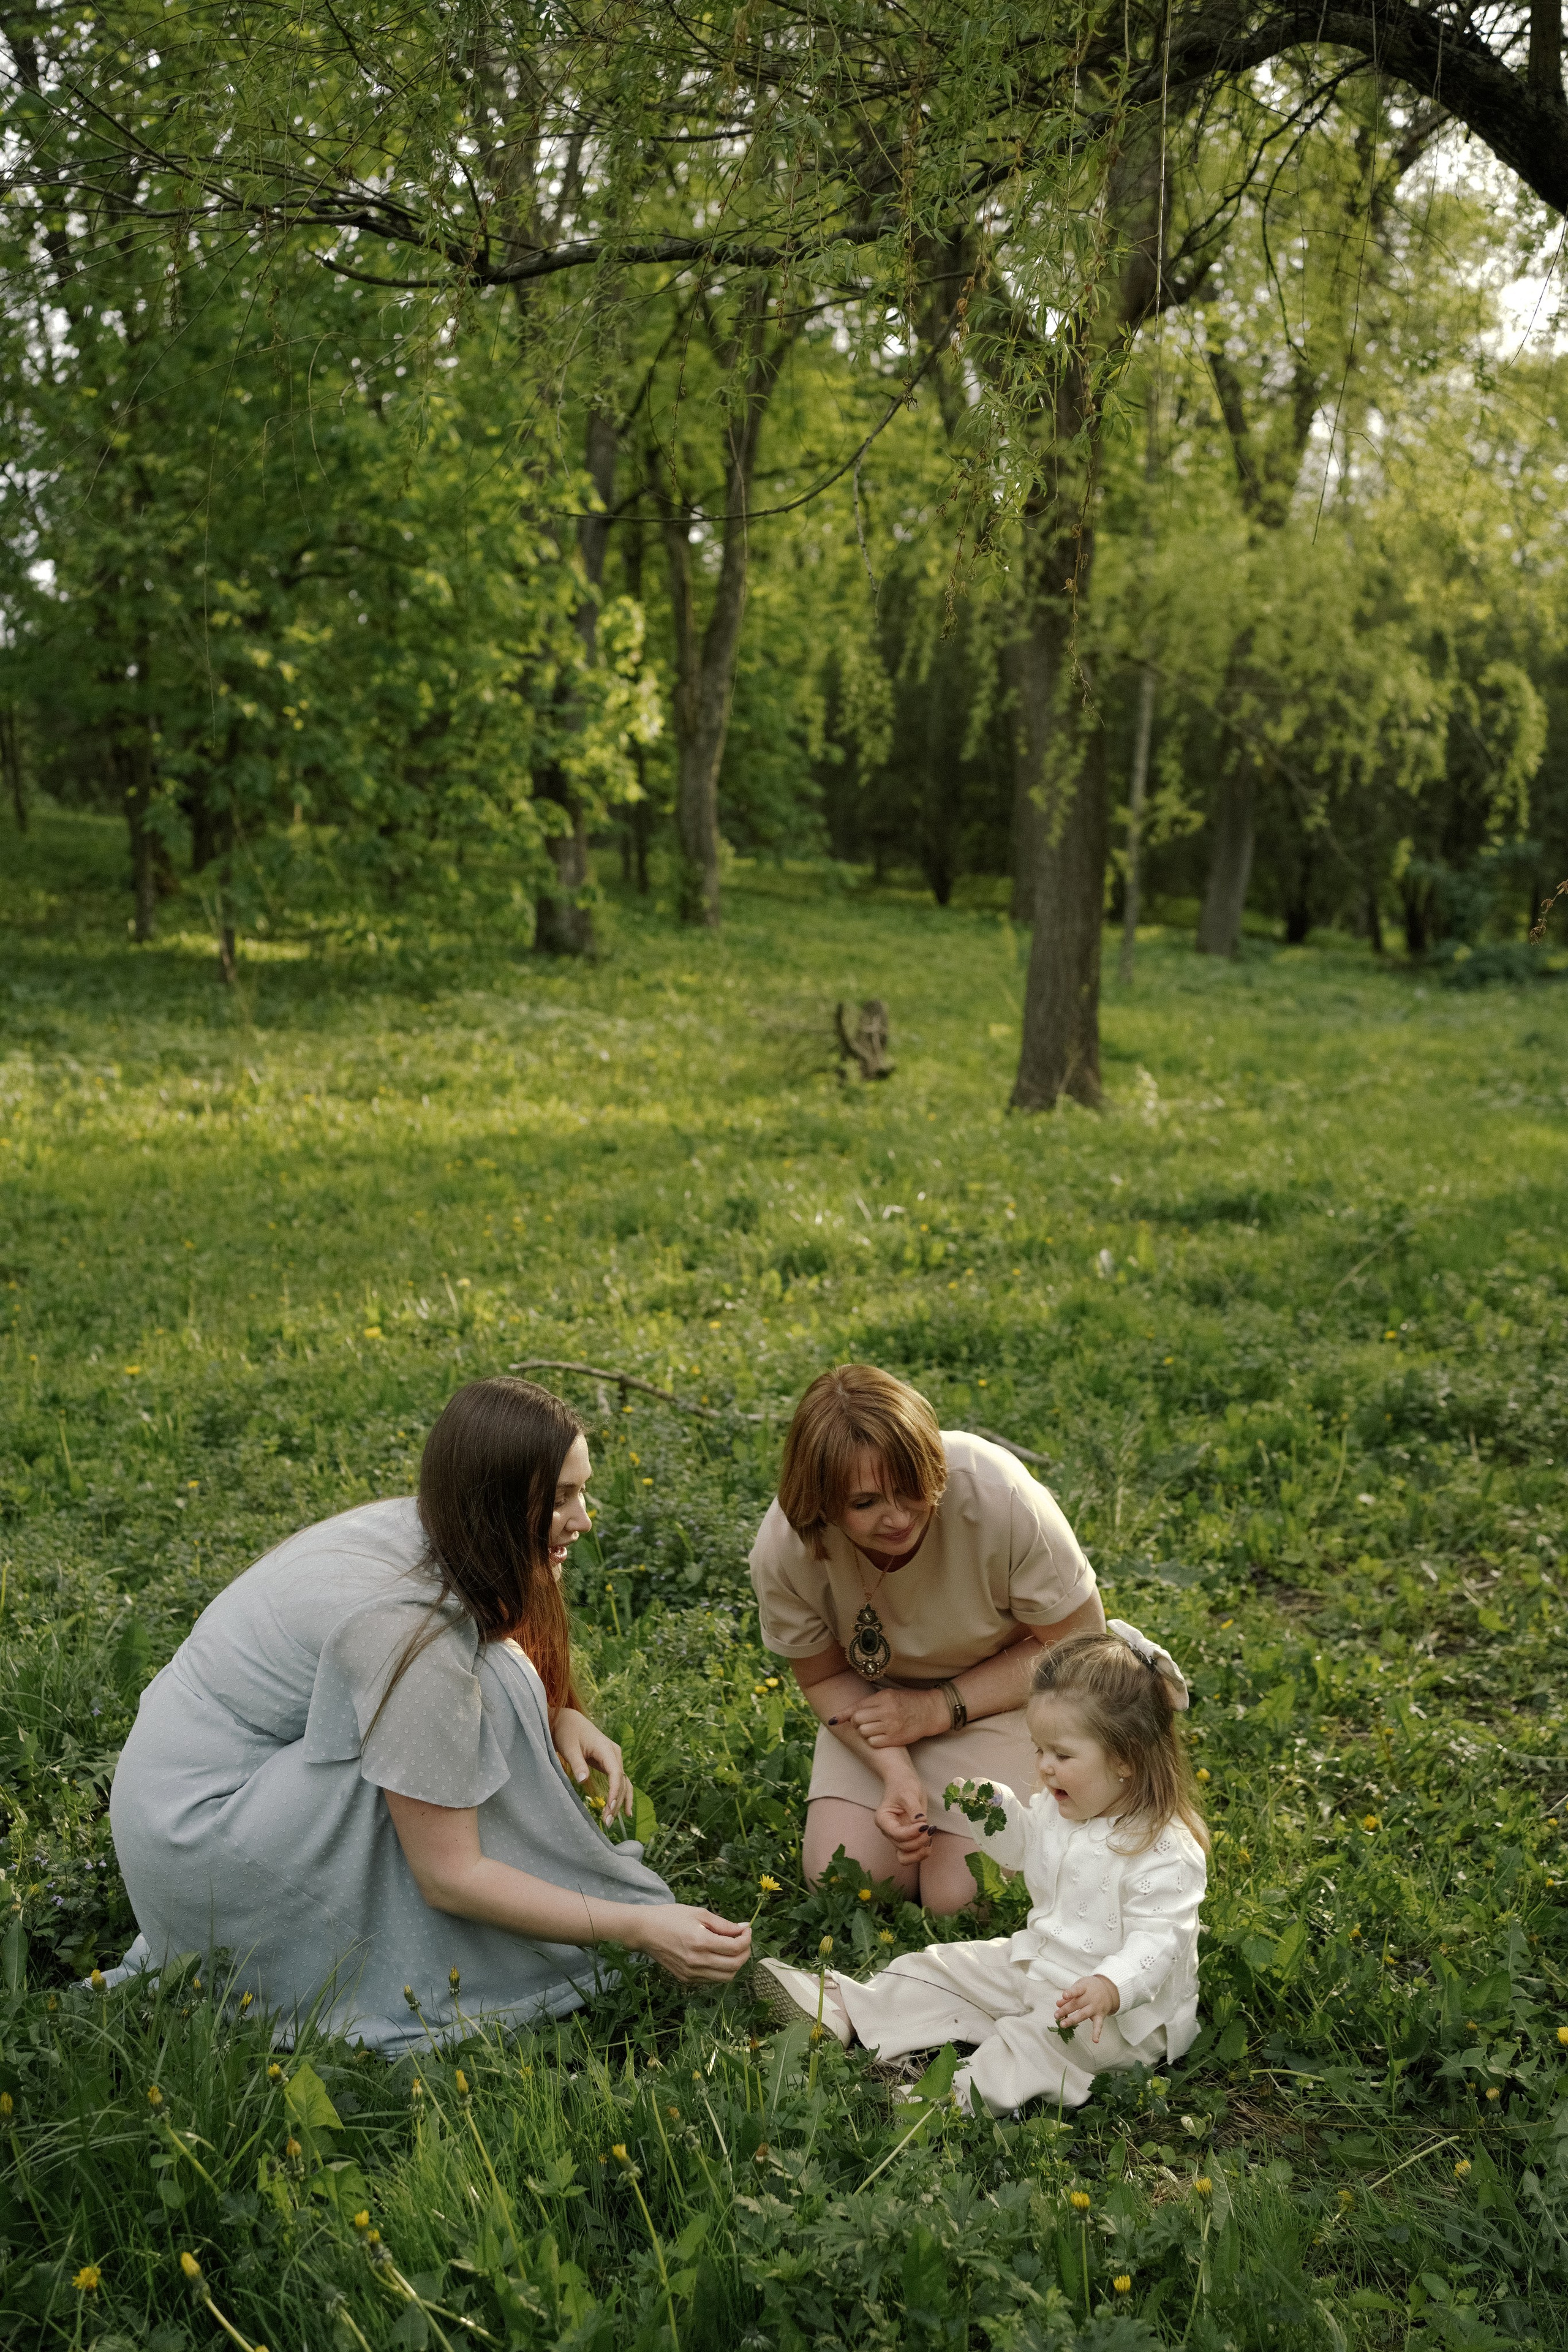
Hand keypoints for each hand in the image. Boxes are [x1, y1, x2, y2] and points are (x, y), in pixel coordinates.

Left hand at [553, 1708, 632, 1821]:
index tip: (610, 1808)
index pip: (616, 1773)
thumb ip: (577, 1764)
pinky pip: (619, 1781)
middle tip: (606, 1822)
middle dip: (616, 1802)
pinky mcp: (610, 1763)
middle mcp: (614, 1753)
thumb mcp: (569, 1748)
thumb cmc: (568, 1732)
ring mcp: (613, 1758)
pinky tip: (625, 1811)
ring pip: (623, 1783)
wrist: (569, 1721)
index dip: (615, 1792)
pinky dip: (621, 1795)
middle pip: (622, 1781)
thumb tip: (584, 1780)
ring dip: (620, 1802)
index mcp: (606, 1748)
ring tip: (612, 1821)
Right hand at [627, 1904, 752, 1984]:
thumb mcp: (699, 1913)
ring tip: (732, 1949)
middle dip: (745, 1952)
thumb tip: (743, 1928)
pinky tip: (717, 1956)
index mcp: (701, 1942)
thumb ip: (723, 1924)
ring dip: (735, 1964)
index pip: (735, 1948)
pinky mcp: (686, 1980)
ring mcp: (691, 1974)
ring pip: (726, 1977)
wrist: (645, 1931)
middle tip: (743, 1940)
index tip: (747, 1930)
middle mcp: (697, 1962)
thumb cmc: (670, 1917)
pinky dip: (721, 1970)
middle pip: (734, 1966)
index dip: (746, 1939)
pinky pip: (712, 1980)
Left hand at [830, 1686, 946, 1748]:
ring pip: (864, 1733)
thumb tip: (849, 1713)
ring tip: (876, 1728)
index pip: (857, 1707)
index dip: (843, 1715)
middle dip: (857, 1723)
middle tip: (866, 1722)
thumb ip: (870, 1702)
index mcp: (883, 1697)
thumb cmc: (908, 1702)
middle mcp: (885, 1711)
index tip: (833, 1720)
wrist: (930, 1711)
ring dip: (865, 1732)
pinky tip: (882, 1736)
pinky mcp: (895, 1739)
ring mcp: (890, 1726)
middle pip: (857, 1721)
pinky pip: (873, 1743)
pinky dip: (874, 1741)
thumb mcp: (889, 1695)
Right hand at [873, 1772, 932, 1864]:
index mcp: (883, 1819)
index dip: (911, 1834)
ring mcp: (897, 1836)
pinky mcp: (907, 1839)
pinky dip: (922, 1852)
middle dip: (918, 1841)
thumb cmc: (903, 1784)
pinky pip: (912, 1853)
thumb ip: (914, 1809)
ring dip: (919, 1852)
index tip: (925, 1825)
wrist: (904, 1782)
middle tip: (931, 1828)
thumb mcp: (908, 1792)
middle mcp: (888, 1831)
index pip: (896, 1834)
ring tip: (930, 1838)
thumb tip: (921, 1823)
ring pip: (905, 1856)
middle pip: (902, 1846)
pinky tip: (930, 1840)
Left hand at [1055, 1973, 1119, 2042]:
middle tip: (1056, 2015)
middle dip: (1065, 2010)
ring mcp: (1096, 2007)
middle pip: (1077, 2004)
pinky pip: (1099, 2025)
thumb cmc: (1090, 1988)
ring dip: (1072, 2020)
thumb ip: (1069, 1995)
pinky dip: (1097, 2033)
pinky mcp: (1100, 2016)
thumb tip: (1058, 2004)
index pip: (1077, 1990)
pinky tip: (1095, 2040)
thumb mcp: (1080, 1986)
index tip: (1064, 1995)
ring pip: (1083, 2014)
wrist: (1108, 1991)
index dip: (1071, 1993)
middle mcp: (1091, 1998)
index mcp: (1085, 1988)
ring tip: (1062, 2024)